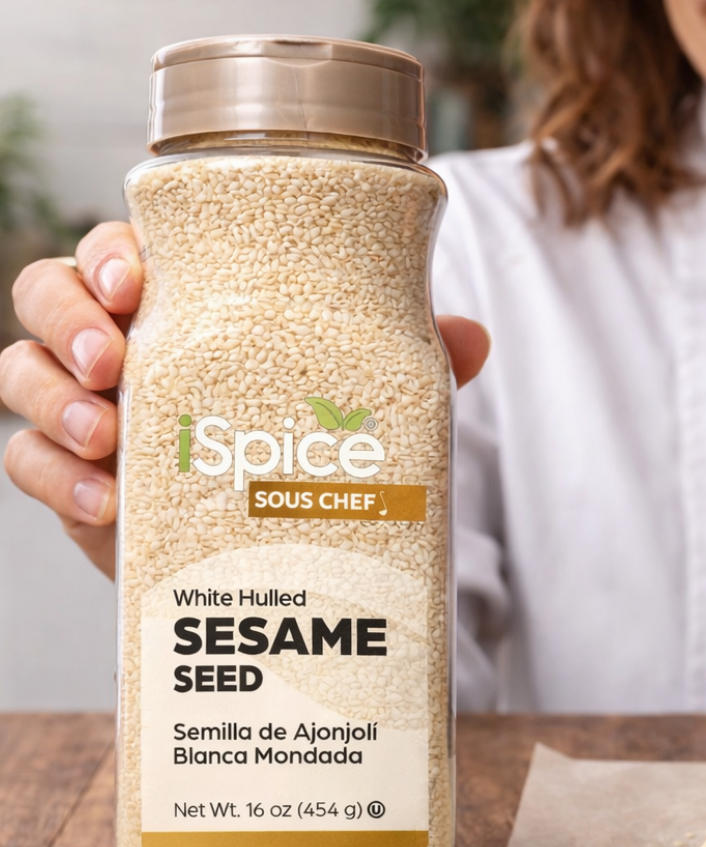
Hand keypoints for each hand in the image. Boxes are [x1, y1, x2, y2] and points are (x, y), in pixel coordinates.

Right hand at [0, 223, 489, 580]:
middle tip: (116, 357)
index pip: (121, 251)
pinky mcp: (79, 484)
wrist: (278, 548)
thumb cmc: (308, 449)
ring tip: (105, 433)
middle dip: (68, 315)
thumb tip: (473, 340)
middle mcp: (127, 350)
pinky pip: (28, 464)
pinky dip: (53, 476)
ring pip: (20, 373)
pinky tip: (104, 502)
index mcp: (185, 310)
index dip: (111, 251)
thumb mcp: (359, 403)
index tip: (137, 277)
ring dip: (49, 395)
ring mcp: (95, 415)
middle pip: (50, 294)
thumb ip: (405, 364)